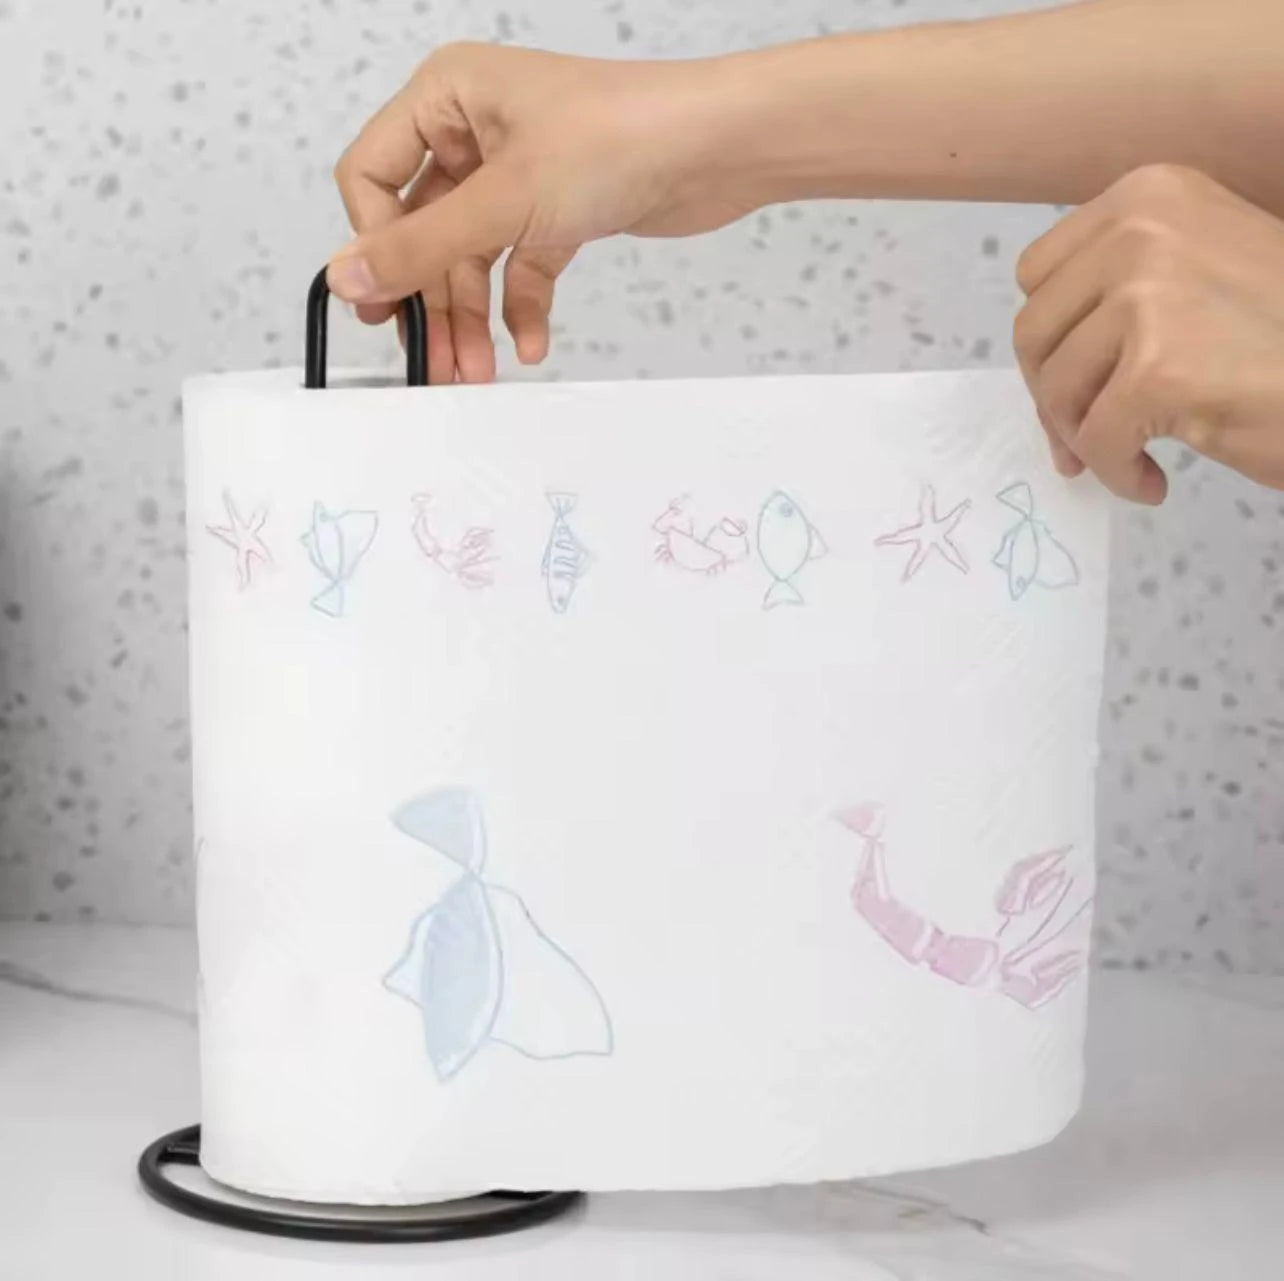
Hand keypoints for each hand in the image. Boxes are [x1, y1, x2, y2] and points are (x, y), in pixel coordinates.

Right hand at [328, 43, 758, 383]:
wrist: (717, 149)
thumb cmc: (622, 133)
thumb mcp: (503, 198)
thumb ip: (420, 246)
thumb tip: (349, 275)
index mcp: (446, 96)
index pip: (373, 176)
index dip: (374, 243)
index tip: (383, 303)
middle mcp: (475, 131)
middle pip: (423, 230)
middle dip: (429, 299)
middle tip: (426, 358)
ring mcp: (517, 174)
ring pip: (471, 257)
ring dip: (472, 317)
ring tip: (474, 371)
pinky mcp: (556, 210)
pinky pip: (519, 268)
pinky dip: (520, 307)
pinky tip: (525, 344)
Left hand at [1014, 164, 1283, 502]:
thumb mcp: (1198, 275)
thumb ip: (1121, 295)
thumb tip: (1042, 367)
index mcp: (1148, 194)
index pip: (1038, 275)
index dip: (1049, 340)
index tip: (1074, 384)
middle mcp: (1142, 227)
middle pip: (1033, 331)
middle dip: (1052, 396)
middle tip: (1086, 437)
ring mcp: (1149, 292)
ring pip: (1055, 388)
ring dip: (1084, 438)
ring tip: (1133, 457)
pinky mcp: (1159, 364)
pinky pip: (1094, 437)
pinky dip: (1116, 472)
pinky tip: (1154, 480)